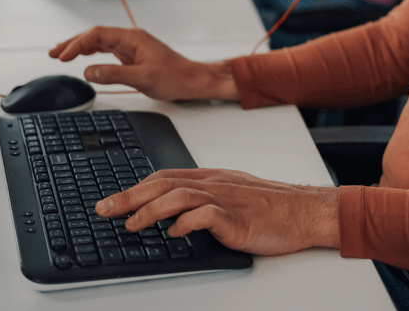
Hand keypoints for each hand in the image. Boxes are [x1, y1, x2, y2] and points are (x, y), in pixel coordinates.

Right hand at [48, 25, 238, 100]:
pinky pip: (107, 51)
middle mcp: (130, 39)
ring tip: (60, 55)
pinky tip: (83, 58)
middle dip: (73, 43)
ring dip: (80, 48)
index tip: (62, 56)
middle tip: (53, 53)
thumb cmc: (174, 77)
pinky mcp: (133, 56)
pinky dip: (92, 54)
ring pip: (100, 43)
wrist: (193, 80)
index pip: (97, 35)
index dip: (77, 44)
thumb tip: (88, 71)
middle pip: (95, 36)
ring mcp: (132, 47)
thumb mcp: (143, 78)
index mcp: (132, 38)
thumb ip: (114, 74)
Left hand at [95, 168, 339, 254]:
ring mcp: (226, 199)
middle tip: (104, 209)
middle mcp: (214, 184)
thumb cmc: (271, 207)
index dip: (135, 187)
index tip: (111, 201)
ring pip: (179, 195)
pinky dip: (186, 223)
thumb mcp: (233, 195)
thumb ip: (204, 200)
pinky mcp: (238, 218)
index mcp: (211, 178)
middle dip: (129, 196)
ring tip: (132, 225)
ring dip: (151, 210)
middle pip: (164, 183)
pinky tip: (174, 233)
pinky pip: (206, 215)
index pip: (164, 176)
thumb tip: (172, 215)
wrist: (304, 211)